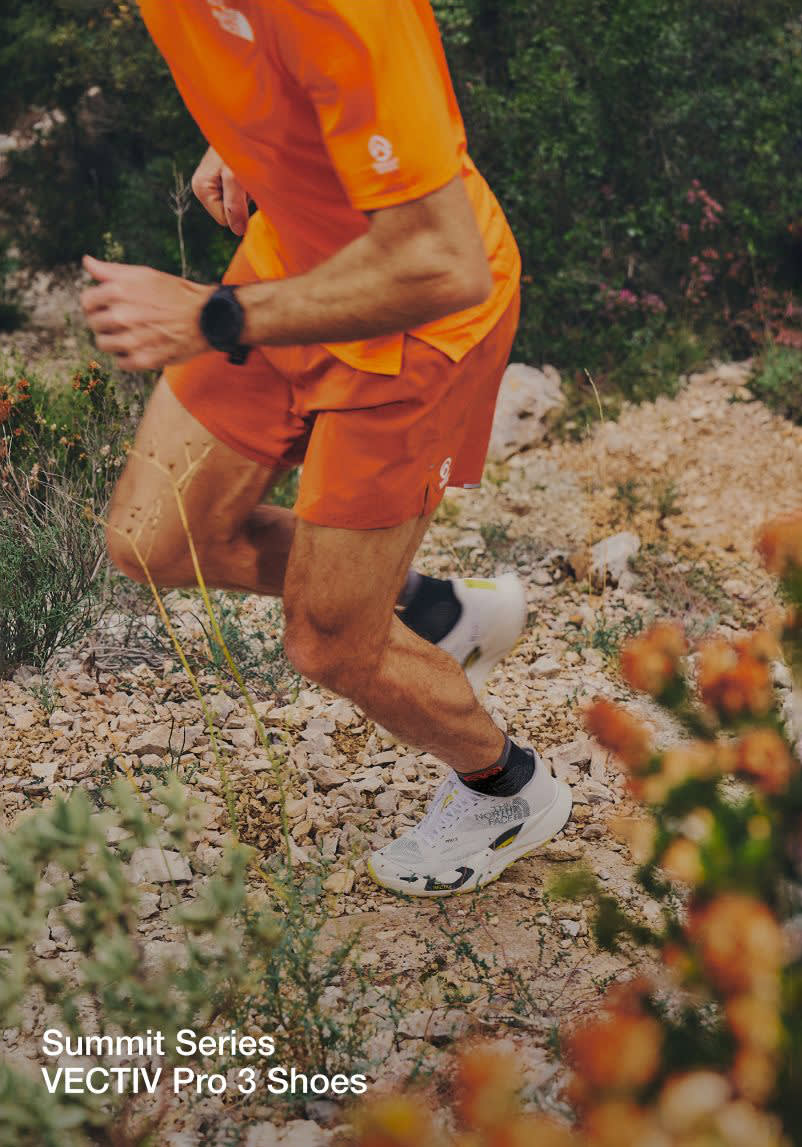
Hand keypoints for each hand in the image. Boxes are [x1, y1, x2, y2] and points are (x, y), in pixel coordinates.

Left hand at [81, 255, 213, 370]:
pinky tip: (138, 348)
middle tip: (121, 321)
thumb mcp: (145, 274)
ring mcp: (133, 339)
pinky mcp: (145, 359)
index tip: (106, 306)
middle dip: (104, 322)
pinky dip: (127, 358)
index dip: (95, 303)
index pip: (86, 302)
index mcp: (119, 291)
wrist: (207, 317)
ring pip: (103, 345)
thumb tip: (87, 262)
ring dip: (113, 341)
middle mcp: (123, 315)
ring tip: (128, 335)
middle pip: (93, 324)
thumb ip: (112, 271)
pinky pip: (121, 363)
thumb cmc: (176, 293)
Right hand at [191, 147, 248, 235]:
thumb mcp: (235, 177)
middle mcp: (204, 187)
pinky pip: (241, 194)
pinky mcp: (226, 177)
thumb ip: (235, 206)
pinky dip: (250, 186)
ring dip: (248, 193)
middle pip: (230, 214)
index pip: (225, 220)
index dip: (239, 210)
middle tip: (247, 179)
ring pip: (237, 205)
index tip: (244, 188)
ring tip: (248, 172)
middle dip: (243, 202)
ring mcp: (215, 182)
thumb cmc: (238, 145)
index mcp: (201, 188)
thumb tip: (238, 232)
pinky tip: (249, 171)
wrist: (244, 120)